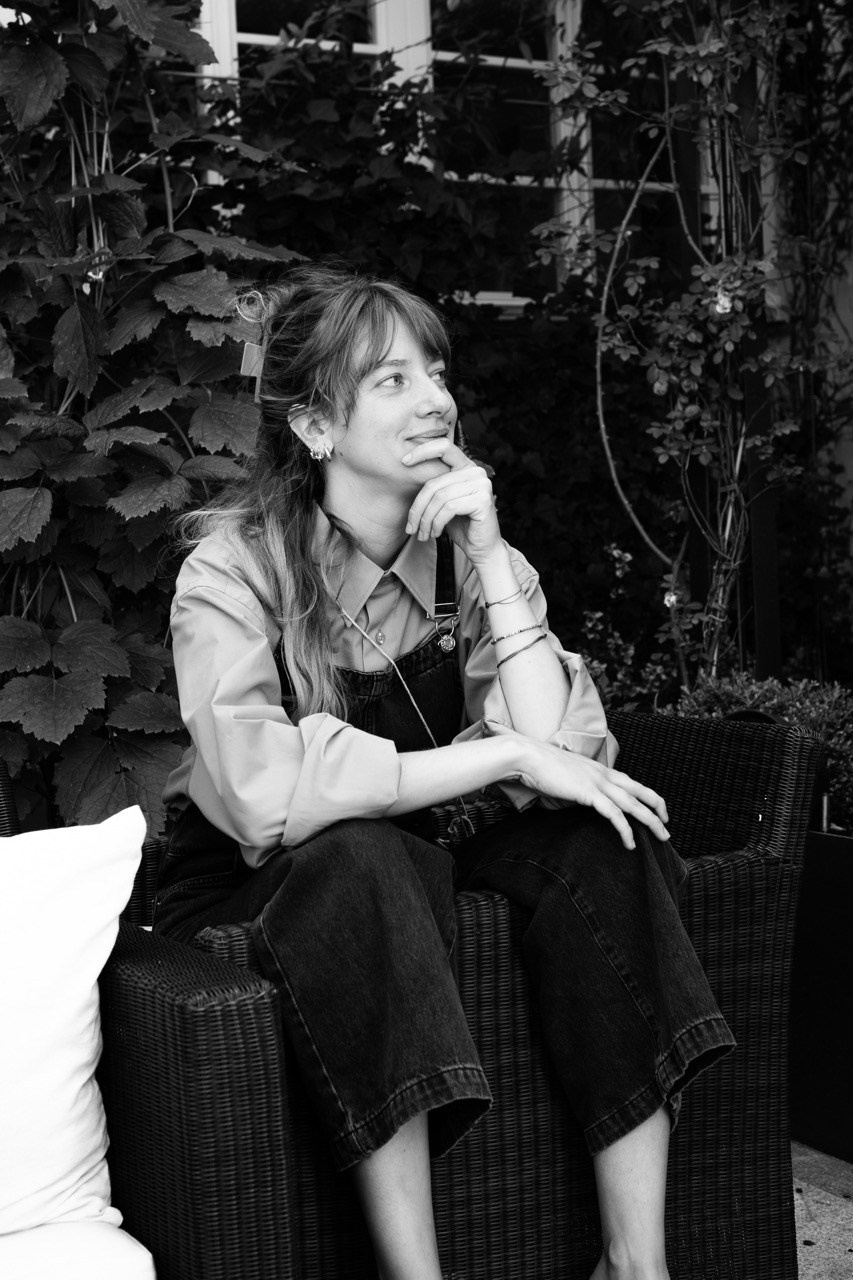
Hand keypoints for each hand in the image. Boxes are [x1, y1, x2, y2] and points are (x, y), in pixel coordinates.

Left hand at [403, 438, 501, 562]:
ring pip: (439, 498)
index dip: (422, 451)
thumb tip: (406, 468)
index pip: (443, 447)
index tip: (403, 462)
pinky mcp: (483, 500)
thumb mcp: (442, 502)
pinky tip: (436, 533)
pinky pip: (449, 508)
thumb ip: (433, 487)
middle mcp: (476, 472)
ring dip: (426, 520)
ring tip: (422, 534)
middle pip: (434, 483)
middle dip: (418, 508)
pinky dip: (437, 523)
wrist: (482, 549)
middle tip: (411, 528)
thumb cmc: (460, 525)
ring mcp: (482, 485)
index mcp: (466, 466)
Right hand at [513, 736, 670, 850]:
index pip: (632, 783)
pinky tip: (630, 843)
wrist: (527, 757)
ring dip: (651, 822)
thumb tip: (582, 798)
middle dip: (658, 810)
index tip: (657, 811)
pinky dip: (625, 830)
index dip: (648, 797)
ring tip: (661, 837)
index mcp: (600, 769)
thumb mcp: (567, 776)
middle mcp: (604, 774)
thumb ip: (579, 785)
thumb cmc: (541, 767)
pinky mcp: (588, 793)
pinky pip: (614, 814)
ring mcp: (598, 782)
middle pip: (641, 792)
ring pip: (633, 804)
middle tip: (668, 828)